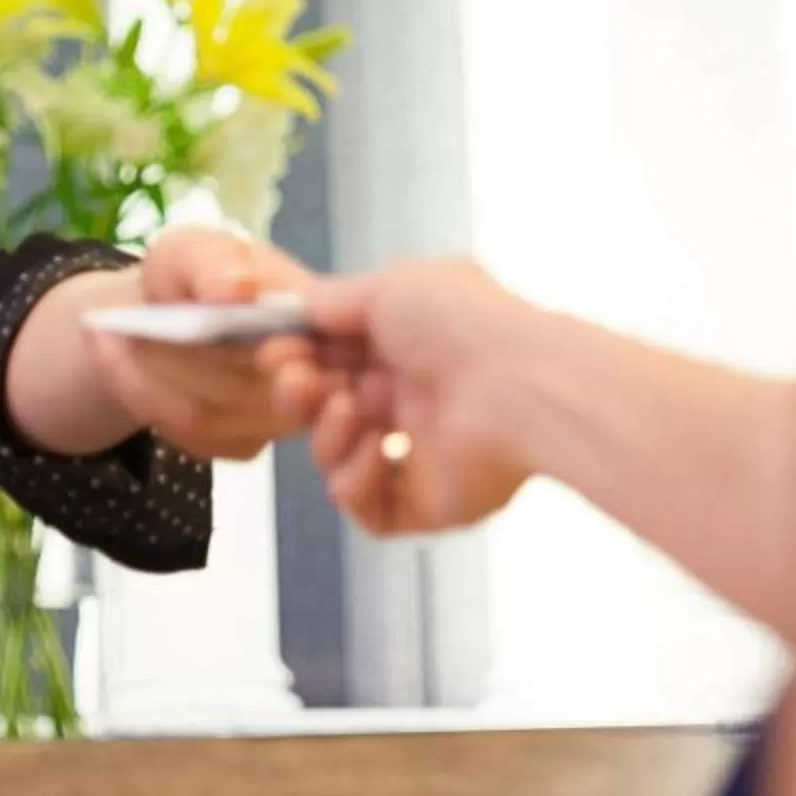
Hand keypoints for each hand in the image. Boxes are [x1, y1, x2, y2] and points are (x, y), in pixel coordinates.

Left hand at [81, 225, 309, 460]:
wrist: (167, 313)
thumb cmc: (195, 274)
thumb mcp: (192, 248)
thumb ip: (212, 261)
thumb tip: (237, 290)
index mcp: (320, 318)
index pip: (317, 354)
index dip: (282, 358)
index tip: (216, 335)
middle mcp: (315, 374)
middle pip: (253, 389)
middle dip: (178, 358)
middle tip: (121, 326)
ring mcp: (280, 416)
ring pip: (211, 415)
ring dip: (144, 376)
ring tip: (104, 336)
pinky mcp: (243, 443)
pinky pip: (191, 437)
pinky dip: (141, 396)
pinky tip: (114, 362)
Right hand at [260, 257, 537, 537]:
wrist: (520, 386)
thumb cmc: (463, 325)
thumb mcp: (388, 286)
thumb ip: (332, 301)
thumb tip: (297, 309)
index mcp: (406, 347)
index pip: (331, 360)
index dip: (296, 358)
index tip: (275, 351)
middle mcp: (411, 400)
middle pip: (325, 410)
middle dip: (298, 396)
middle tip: (298, 382)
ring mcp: (419, 454)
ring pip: (336, 460)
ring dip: (326, 436)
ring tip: (351, 411)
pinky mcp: (427, 503)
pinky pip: (367, 509)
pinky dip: (357, 481)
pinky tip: (380, 450)